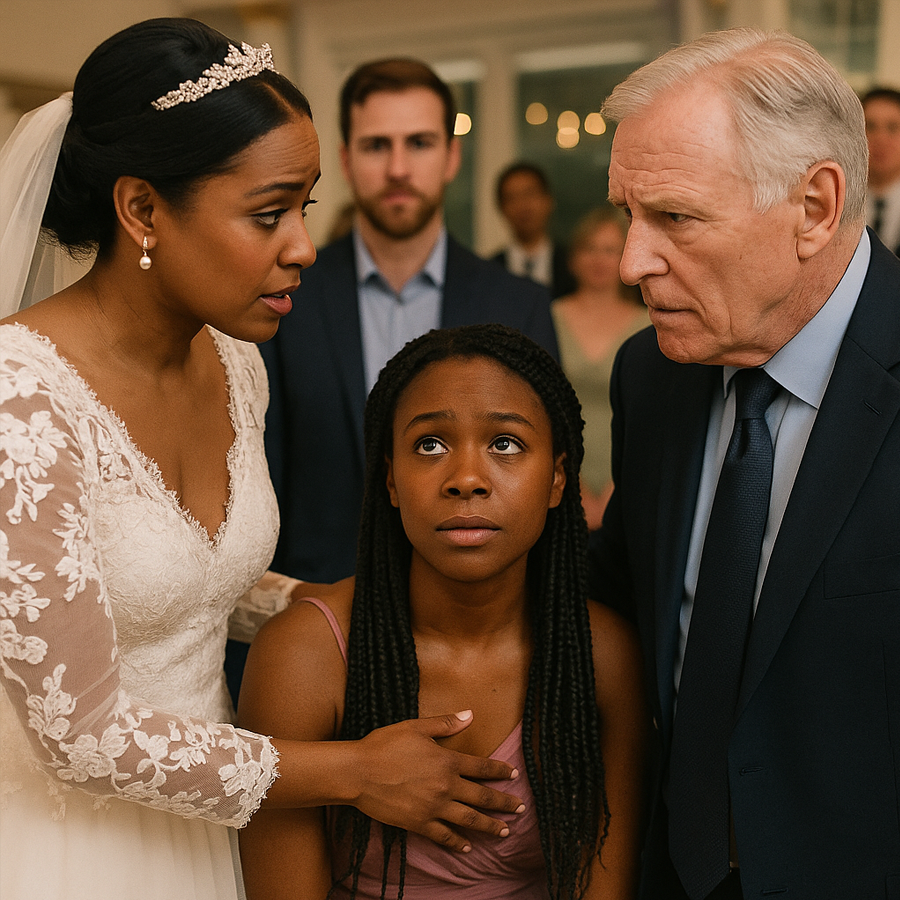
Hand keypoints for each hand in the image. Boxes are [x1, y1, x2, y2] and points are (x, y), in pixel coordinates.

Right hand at [351, 710, 523, 851]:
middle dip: (504, 803)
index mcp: (447, 760)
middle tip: (520, 808)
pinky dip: (458, 843)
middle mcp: (445, 786)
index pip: (482, 767)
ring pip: (470, 820)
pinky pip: (444, 836)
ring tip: (504, 832)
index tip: (514, 776)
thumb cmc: (384, 745)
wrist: (358, 772)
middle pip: (483, 797)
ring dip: (490, 826)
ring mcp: (434, 807)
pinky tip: (467, 847)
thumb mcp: (416, 727)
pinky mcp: (419, 823)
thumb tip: (470, 714)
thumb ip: (445, 723)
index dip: (500, 771)